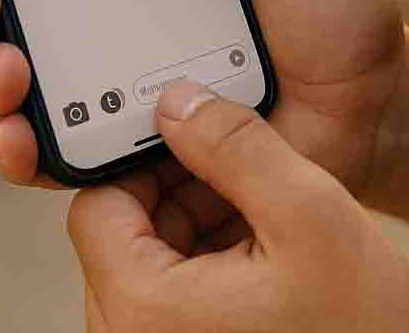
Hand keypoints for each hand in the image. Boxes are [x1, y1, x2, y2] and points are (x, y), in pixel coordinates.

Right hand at [0, 0, 405, 217]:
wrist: (377, 105)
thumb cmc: (340, 7)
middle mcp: (115, 19)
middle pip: (13, 2)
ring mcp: (117, 87)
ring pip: (20, 79)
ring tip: (7, 67)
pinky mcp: (131, 150)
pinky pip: (57, 156)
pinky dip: (24, 150)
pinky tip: (25, 140)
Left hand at [73, 80, 408, 332]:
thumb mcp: (310, 216)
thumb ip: (238, 147)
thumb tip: (180, 101)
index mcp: (142, 307)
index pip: (98, 200)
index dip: (148, 155)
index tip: (201, 134)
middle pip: (123, 231)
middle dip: (183, 189)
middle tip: (249, 171)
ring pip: (152, 260)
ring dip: (204, 223)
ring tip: (271, 221)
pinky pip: (175, 297)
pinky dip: (215, 263)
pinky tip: (270, 257)